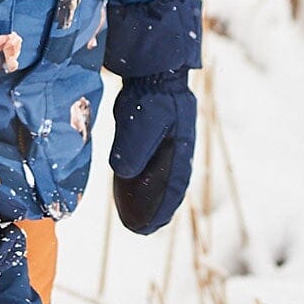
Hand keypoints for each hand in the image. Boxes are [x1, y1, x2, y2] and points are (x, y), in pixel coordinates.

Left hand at [109, 70, 196, 234]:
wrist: (153, 73)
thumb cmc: (151, 95)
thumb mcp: (143, 120)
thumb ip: (134, 146)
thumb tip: (123, 171)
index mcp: (180, 149)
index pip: (175, 185)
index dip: (165, 207)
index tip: (153, 226)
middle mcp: (176, 151)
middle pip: (169, 187)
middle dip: (158, 209)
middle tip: (144, 229)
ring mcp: (165, 146)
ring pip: (157, 178)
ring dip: (148, 199)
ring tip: (137, 219)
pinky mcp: (150, 140)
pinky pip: (145, 166)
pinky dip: (138, 182)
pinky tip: (127, 192)